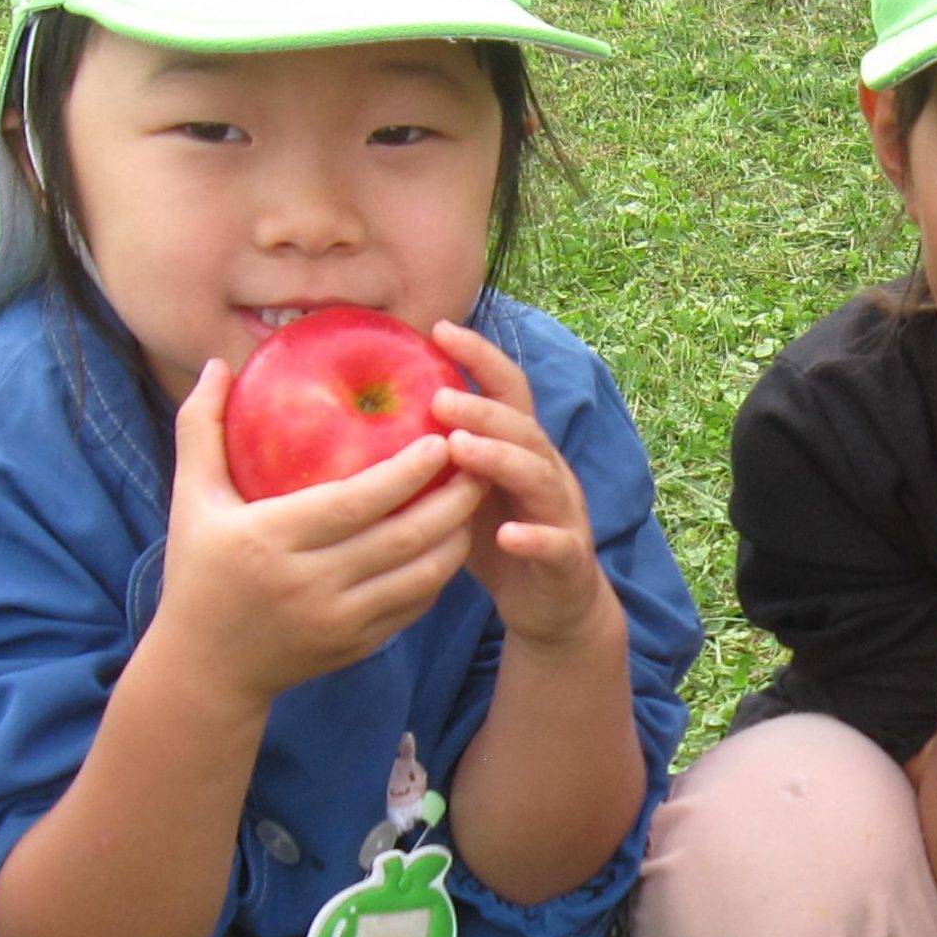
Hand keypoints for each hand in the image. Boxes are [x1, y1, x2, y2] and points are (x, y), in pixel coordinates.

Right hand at [154, 360, 485, 704]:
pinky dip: (440, 572)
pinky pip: (414, 605)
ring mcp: (338, 622)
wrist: (206, 669)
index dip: (405, 473)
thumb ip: (201, 427)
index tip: (440, 440)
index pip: (355, 503)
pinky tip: (451, 540)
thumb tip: (218, 363)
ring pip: (421, 577)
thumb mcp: (191, 499)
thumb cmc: (198, 571)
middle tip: (480, 460)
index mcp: (270, 541)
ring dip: (456, 536)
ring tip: (475, 496)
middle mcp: (310, 585)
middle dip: (452, 499)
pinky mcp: (357, 645)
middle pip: (402, 539)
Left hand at [428, 319, 612, 650]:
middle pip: (522, 428)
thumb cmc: (501, 543)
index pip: (508, 391)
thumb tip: (368, 421)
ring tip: (461, 450)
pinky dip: (533, 536)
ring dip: (502, 458)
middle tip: (437, 397)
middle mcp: (547, 472)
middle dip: (483, 409)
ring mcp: (562, 513)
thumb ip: (439, 460)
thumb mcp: (466, 494)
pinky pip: (556, 543)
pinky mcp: (568, 558)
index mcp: (522, 450)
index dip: (479, 358)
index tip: (438, 329)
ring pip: (540, 476)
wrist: (555, 607)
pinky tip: (507, 535)